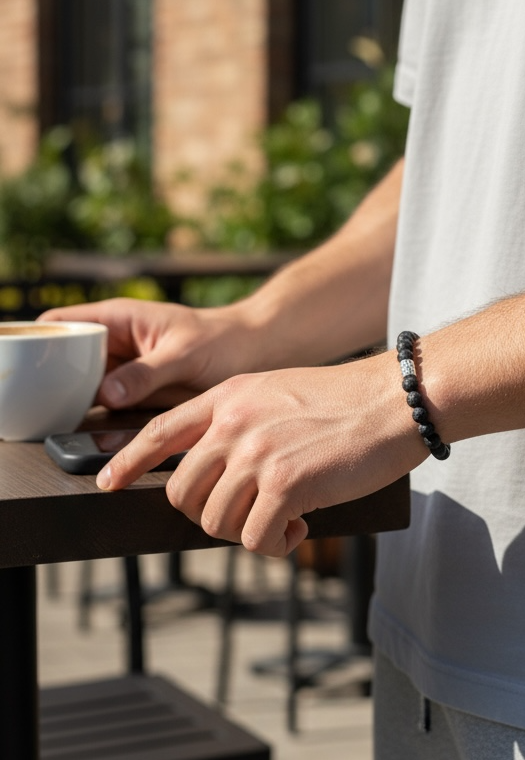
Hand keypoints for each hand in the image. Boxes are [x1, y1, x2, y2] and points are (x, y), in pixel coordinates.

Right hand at [40, 298, 269, 408]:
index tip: (32, 368)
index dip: (40, 340)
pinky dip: (98, 425)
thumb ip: (146, 373)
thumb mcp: (184, 353)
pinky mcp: (136, 397)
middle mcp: (115, 345)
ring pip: (82, 390)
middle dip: (54, 383)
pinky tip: (97, 440)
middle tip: (49, 409)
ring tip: (70, 426)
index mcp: (118, 320)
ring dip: (75, 408)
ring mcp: (123, 372)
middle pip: (64, 361)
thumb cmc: (225, 342)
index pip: (60, 321)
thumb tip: (108, 393)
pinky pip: (106, 411)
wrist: (257, 356)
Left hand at [95, 353, 424, 555]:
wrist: (396, 400)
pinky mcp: (286, 485)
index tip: (108, 482)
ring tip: (284, 522)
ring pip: (216, 522)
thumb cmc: (348, 402)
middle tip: (245, 516)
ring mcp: (257, 454)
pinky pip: (255, 539)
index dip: (128, 461)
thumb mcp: (279, 391)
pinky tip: (299, 530)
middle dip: (207, 516)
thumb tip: (220, 470)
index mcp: (230, 397)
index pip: (160, 431)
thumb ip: (242, 420)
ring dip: (247, 533)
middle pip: (183, 492)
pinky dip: (275, 546)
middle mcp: (235, 424)